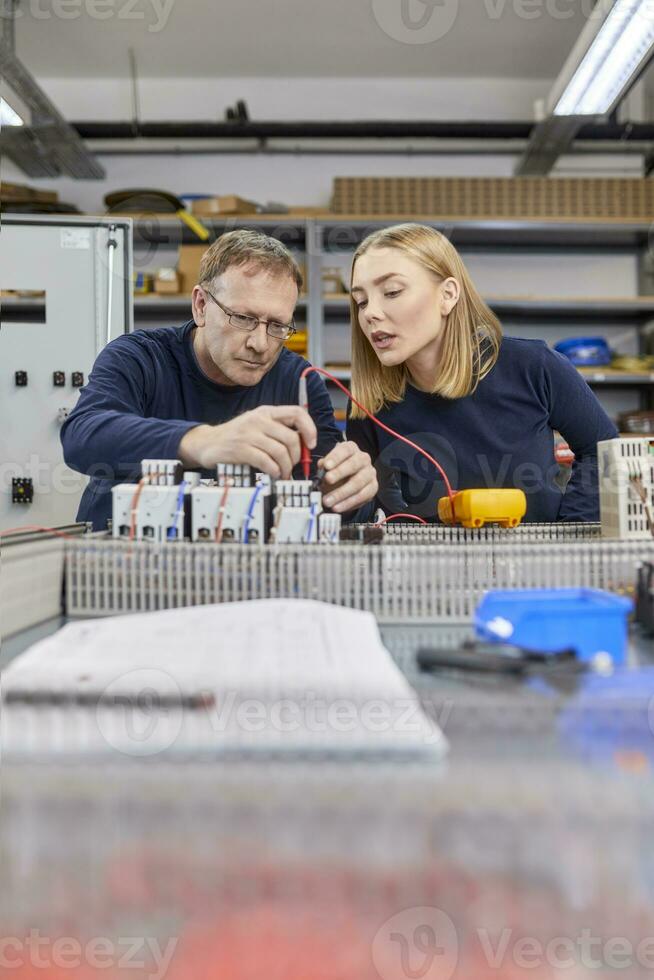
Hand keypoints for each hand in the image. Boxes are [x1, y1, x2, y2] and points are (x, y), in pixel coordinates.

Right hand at [179, 405, 316, 478]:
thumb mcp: (257, 425)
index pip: (297, 413)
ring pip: (280, 452)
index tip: (312, 444)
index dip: (309, 429)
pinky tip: (273, 474)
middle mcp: (258, 420)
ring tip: (283, 474)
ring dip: (286, 467)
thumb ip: (278, 430)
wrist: (207, 443)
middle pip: (291, 438)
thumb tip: (305, 445)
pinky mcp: (241, 449)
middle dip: (297, 457)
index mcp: (266, 412)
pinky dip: (274, 471)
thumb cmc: (236, 437)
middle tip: (293, 466)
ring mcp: (249, 434)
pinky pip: (266, 462)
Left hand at [318, 441, 377, 513]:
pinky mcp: (373, 487)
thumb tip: (321, 466)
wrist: (347, 483)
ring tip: (328, 501)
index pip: (345, 450)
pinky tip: (337, 507)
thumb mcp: (327, 466)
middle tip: (327, 480)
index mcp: (351, 449)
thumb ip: (324, 465)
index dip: (335, 457)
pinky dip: (348, 503)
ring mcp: (370, 473)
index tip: (326, 465)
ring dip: (341, 493)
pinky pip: (362, 496)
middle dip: (339, 473)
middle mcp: (363, 459)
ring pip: (358, 483)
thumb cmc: (336, 471)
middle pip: (354, 464)